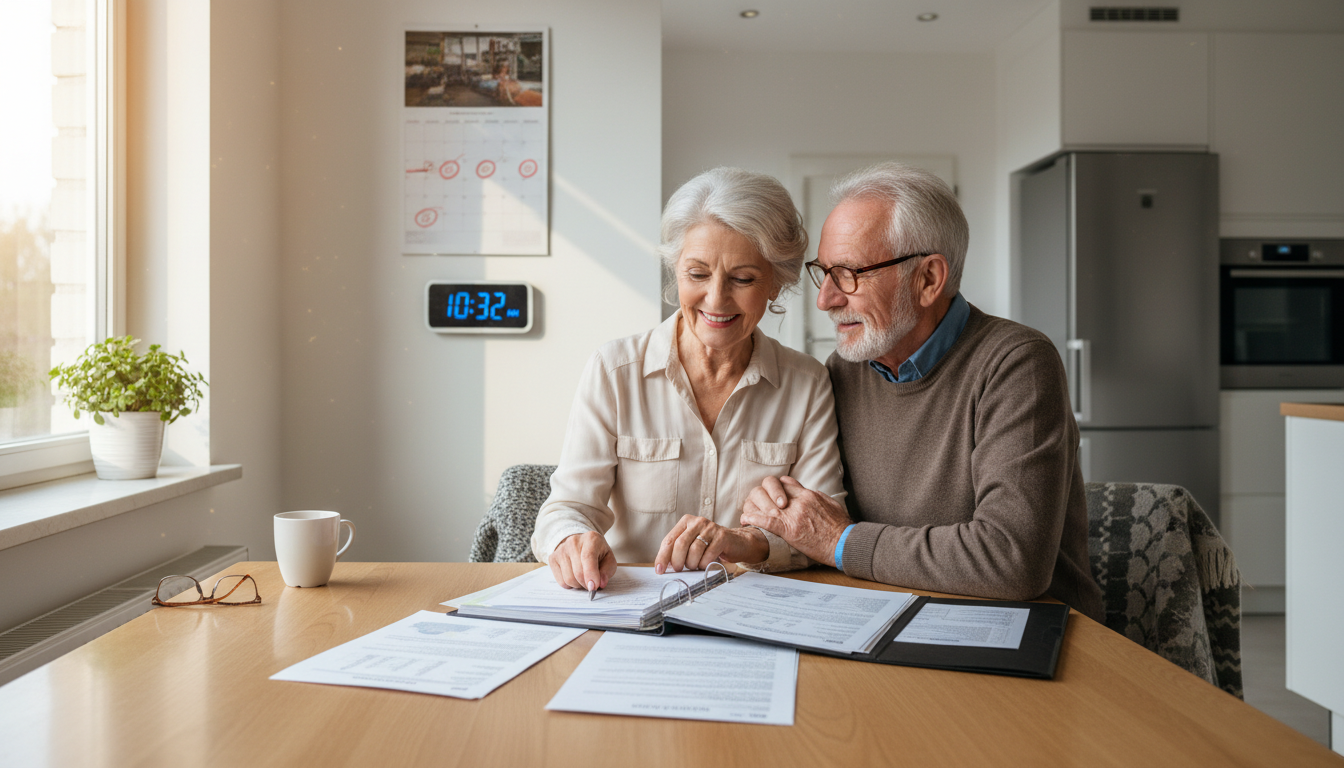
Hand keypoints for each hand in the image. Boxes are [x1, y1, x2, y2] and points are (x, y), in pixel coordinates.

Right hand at [548, 532, 616, 590]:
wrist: (581, 544)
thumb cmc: (597, 553)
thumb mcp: (608, 559)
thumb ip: (607, 571)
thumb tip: (600, 583)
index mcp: (591, 539)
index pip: (588, 558)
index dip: (590, 574)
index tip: (593, 587)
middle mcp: (573, 542)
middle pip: (578, 572)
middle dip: (586, 583)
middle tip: (592, 584)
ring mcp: (561, 549)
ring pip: (569, 579)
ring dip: (578, 585)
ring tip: (583, 578)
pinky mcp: (552, 558)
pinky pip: (561, 581)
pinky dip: (570, 584)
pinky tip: (574, 576)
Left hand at [653, 516, 769, 573]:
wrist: (737, 543)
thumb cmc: (710, 546)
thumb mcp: (692, 545)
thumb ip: (677, 551)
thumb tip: (661, 566)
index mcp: (686, 522)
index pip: (669, 540)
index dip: (662, 556)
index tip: (659, 570)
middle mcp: (698, 522)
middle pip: (680, 544)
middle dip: (677, 561)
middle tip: (680, 569)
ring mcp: (711, 528)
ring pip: (694, 550)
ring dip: (692, 564)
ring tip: (695, 566)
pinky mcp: (722, 536)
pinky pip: (708, 554)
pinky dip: (705, 564)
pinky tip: (706, 564)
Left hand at [740, 476, 850, 566]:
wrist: (844, 542)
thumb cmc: (841, 527)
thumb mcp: (830, 504)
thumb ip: (817, 497)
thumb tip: (809, 493)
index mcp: (809, 495)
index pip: (786, 483)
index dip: (776, 487)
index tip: (771, 492)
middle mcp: (799, 501)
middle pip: (773, 490)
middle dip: (762, 495)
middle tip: (756, 502)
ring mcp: (793, 515)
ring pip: (767, 503)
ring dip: (754, 506)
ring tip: (746, 510)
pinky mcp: (789, 530)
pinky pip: (767, 521)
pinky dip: (754, 518)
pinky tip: (745, 519)